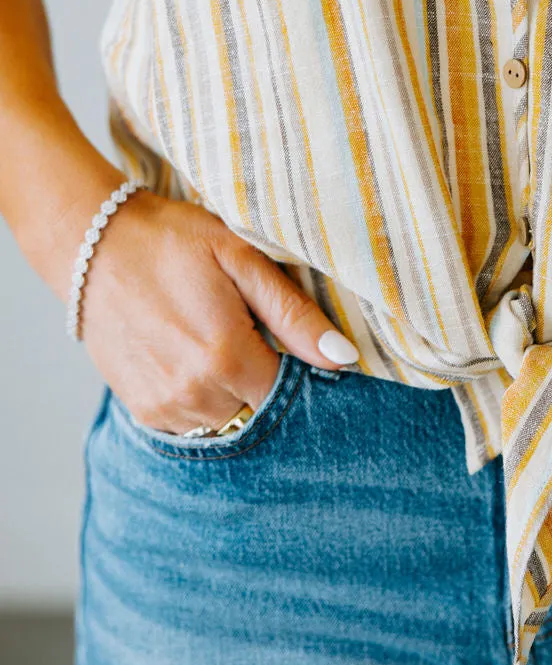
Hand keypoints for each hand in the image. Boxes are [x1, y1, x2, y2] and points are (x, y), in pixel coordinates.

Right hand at [75, 188, 358, 433]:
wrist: (94, 246)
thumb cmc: (172, 241)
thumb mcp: (241, 258)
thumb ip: (293, 314)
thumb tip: (344, 357)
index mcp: (226, 355)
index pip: (290, 393)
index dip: (302, 373)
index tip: (299, 348)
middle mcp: (195, 391)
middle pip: (260, 411)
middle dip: (269, 381)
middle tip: (258, 337)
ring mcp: (165, 406)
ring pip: (228, 421)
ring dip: (237, 393)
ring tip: (224, 343)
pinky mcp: (143, 410)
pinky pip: (194, 424)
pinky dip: (207, 400)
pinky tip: (199, 359)